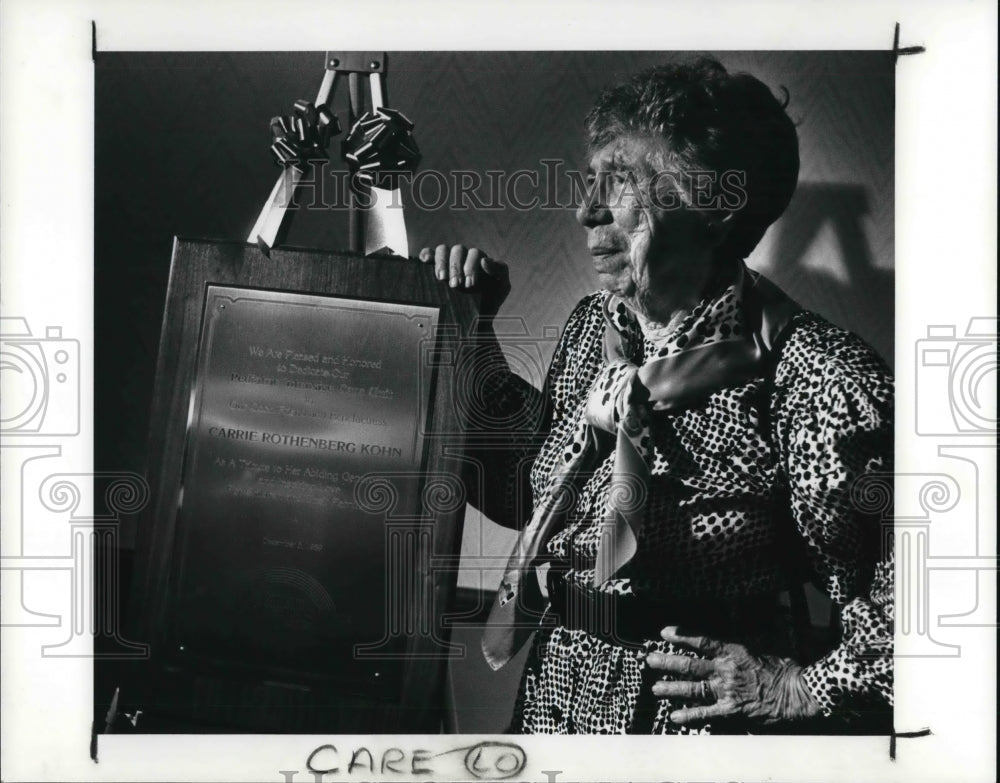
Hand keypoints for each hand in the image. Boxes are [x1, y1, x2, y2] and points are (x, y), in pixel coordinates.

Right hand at [418, 244, 509, 316]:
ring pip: (443, 250)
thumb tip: (485, 260)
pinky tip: (426, 261)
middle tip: (455, 285)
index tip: (469, 284)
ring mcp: (448, 261)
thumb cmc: (489, 301)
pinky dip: (427, 254)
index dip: (471, 266)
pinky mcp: (435, 268)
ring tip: (442, 279)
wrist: (475, 320)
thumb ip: (499, 270)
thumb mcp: (501, 286)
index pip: (474, 254)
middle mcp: (463, 257)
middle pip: (457, 250)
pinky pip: (429, 254)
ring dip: (442, 263)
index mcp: (479, 259)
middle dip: (456, 268)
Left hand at [645, 626, 821, 725]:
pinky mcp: (732, 711)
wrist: (798, 694)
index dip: (682, 636)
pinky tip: (674, 717)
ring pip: (693, 689)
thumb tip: (740, 610)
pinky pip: (706, 714)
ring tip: (655, 687)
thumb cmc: (784, 668)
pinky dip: (689, 716)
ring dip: (672, 688)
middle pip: (690, 665)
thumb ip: (747, 633)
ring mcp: (727, 692)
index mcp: (733, 651)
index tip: (665, 632)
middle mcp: (726, 670)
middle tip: (650, 660)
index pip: (702, 641)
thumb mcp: (765, 643)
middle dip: (667, 662)